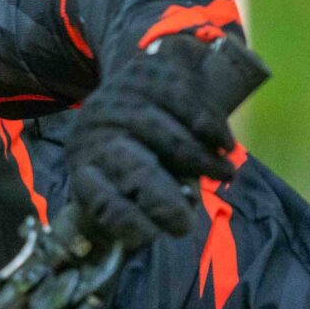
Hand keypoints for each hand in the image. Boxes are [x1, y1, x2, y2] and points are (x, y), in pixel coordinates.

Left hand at [56, 33, 238, 249]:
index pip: (99, 199)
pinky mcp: (146, 74)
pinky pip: (182, 99)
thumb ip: (145, 200)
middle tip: (187, 223)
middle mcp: (95, 130)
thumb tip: (182, 215)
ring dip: (199, 158)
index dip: (124, 219)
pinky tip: (224, 144)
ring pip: (162, 132)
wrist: (126, 83)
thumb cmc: (129, 148)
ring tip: (225, 175)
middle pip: (132, 167)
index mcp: (84, 163)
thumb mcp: (119, 176)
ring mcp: (120, 99)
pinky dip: (209, 124)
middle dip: (161, 199)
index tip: (152, 234)